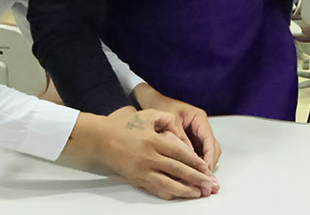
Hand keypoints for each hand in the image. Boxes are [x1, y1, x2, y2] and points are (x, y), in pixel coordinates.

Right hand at [61, 107, 216, 199]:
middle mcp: (149, 158)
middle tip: (210, 185)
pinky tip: (180, 195)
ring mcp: (142, 171)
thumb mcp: (147, 115)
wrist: (99, 139)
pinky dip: (170, 193)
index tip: (206, 168)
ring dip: (185, 190)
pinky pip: (156, 189)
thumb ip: (167, 121)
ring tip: (199, 194)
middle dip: (196, 179)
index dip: (195, 162)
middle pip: (178, 171)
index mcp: (153, 141)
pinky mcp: (136, 179)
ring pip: (168, 184)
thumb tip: (182, 134)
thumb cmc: (122, 125)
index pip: (180, 154)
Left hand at [133, 84, 221, 172]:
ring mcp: (197, 134)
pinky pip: (198, 153)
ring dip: (203, 163)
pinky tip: (188, 170)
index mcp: (199, 118)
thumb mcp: (171, 122)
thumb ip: (181, 138)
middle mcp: (201, 126)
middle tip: (202, 175)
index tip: (205, 167)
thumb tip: (190, 157)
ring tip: (195, 175)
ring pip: (207, 152)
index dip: (209, 154)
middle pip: (212, 147)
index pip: (209, 139)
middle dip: (209, 161)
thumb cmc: (161, 107)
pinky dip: (196, 162)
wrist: (152, 102)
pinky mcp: (191, 141)